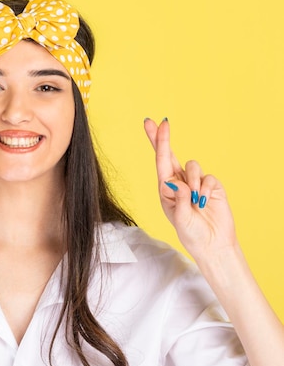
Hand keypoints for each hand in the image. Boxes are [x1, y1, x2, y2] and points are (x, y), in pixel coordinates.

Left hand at [143, 118, 238, 263]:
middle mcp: (179, 182)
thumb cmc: (191, 233)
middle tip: (162, 121)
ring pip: (192, 166)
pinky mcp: (212, 186)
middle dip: (164, 138)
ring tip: (195, 202)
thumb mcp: (180, 218)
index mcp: (166, 188)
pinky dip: (206, 189)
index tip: (152, 124)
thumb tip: (177, 181)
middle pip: (171, 154)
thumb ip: (179, 199)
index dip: (158, 142)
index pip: (160, 161)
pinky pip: (208, 177)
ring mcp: (196, 182)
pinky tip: (205, 202)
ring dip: (193, 182)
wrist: (212, 244)